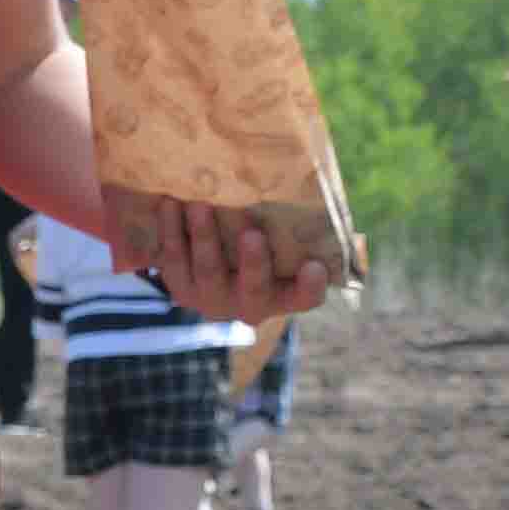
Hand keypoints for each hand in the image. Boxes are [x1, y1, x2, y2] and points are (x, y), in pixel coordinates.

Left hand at [107, 193, 343, 327]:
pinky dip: (171, 231)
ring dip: (205, 239)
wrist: (216, 262)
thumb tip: (339, 212)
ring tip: (200, 207)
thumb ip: (310, 232)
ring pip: (208, 273)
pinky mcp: (181, 287)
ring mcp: (213, 299)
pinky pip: (173, 262)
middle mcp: (250, 305)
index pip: (305, 296)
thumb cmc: (266, 243)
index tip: (314, 268)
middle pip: (254, 290)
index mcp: (286, 294)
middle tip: (252, 235)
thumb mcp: (290, 240)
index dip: (310, 287)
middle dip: (253, 263)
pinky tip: (170, 204)